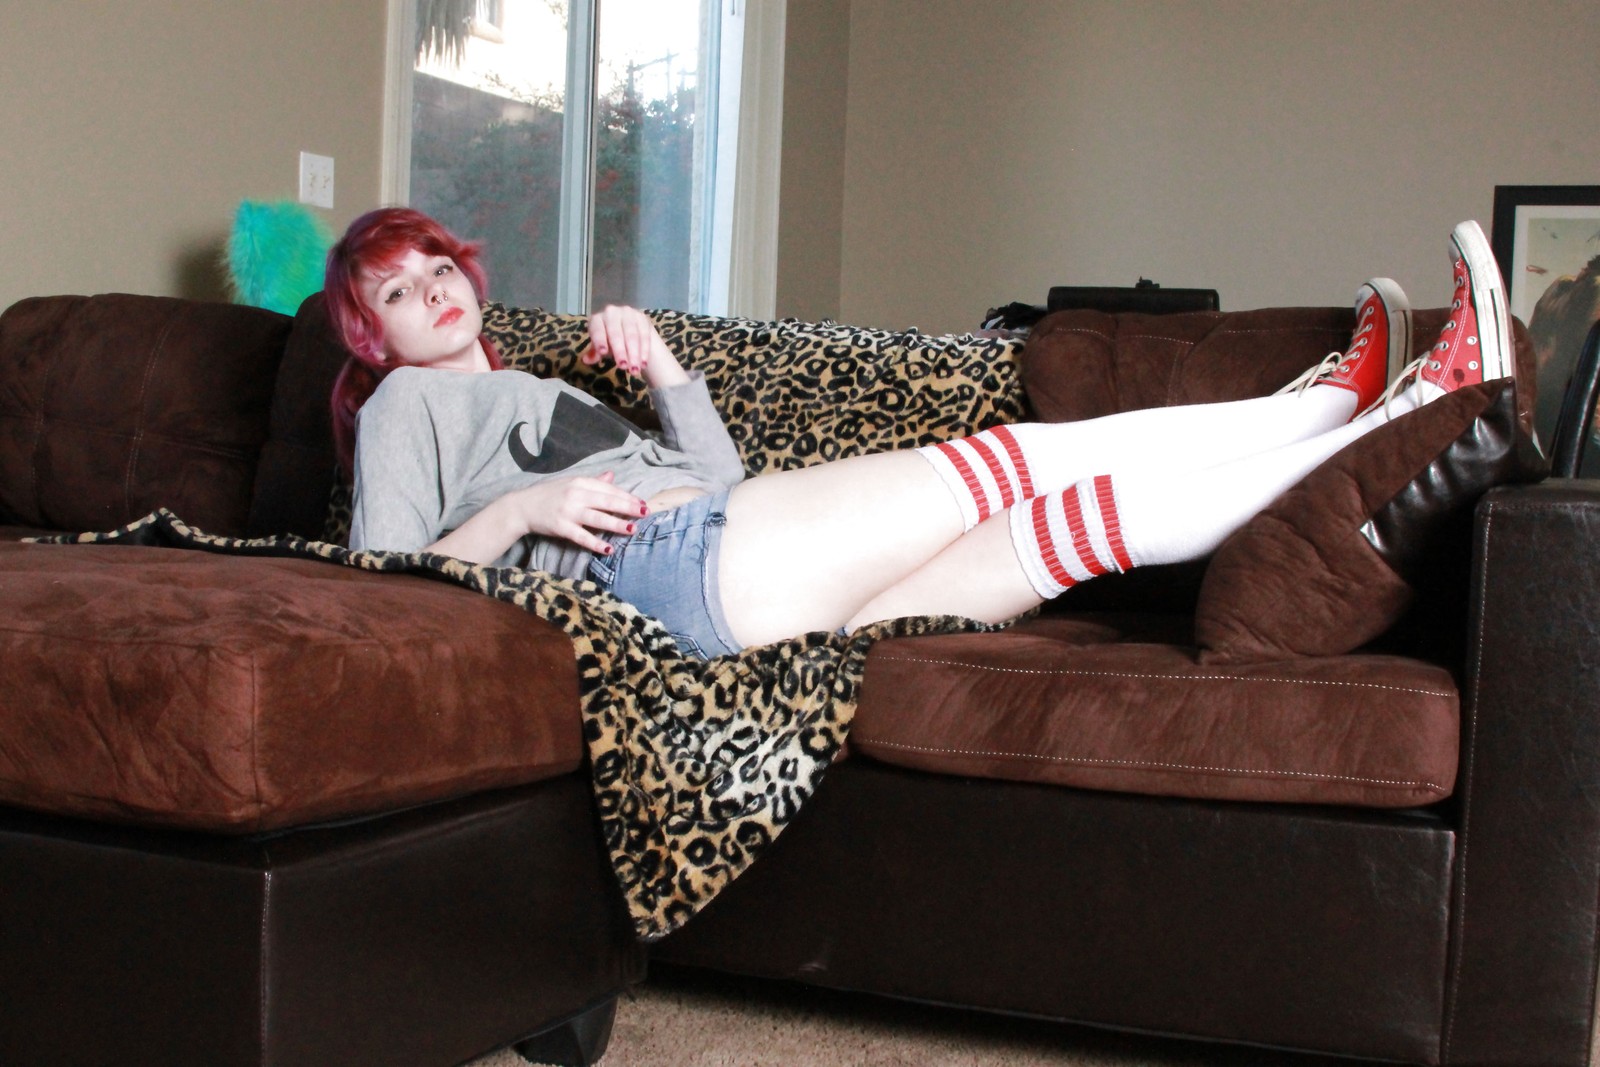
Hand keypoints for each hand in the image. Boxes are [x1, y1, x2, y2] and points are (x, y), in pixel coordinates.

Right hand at [508, 471, 646, 555]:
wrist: (522, 506)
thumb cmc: (548, 495)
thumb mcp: (570, 483)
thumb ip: (592, 482)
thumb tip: (612, 476)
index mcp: (580, 482)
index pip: (609, 489)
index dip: (627, 496)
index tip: (643, 503)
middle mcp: (576, 494)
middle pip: (607, 501)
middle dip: (628, 507)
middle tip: (645, 513)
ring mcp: (568, 511)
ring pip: (597, 517)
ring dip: (616, 524)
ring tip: (632, 529)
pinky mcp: (560, 527)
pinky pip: (582, 536)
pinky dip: (595, 543)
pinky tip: (608, 548)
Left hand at [584, 305, 689, 387]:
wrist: (630, 329)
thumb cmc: (610, 341)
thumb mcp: (601, 347)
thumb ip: (594, 353)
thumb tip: (586, 360)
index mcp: (597, 319)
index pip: (597, 330)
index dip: (600, 340)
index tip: (603, 352)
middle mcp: (612, 312)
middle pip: (616, 333)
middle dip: (620, 351)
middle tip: (623, 366)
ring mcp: (628, 313)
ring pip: (632, 335)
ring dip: (634, 354)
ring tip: (635, 370)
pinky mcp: (642, 318)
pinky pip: (644, 335)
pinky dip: (644, 351)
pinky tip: (643, 363)